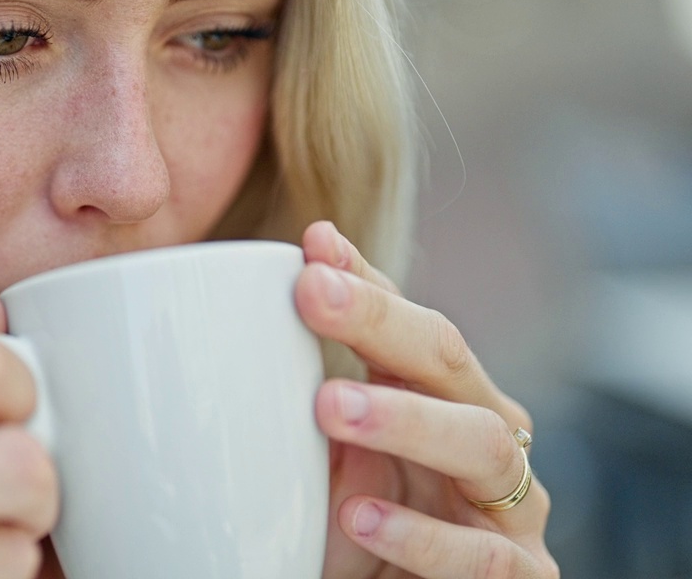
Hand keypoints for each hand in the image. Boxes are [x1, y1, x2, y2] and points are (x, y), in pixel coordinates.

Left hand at [295, 222, 558, 578]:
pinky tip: (360, 516)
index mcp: (444, 398)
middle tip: (312, 294)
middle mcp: (489, 435)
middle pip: (447, 361)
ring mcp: (511, 507)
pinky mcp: (521, 576)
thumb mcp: (334, 452)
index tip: (311, 247)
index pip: (411, 324)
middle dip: (381, 321)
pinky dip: (420, 536)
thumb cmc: (366, 523)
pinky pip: (482, 555)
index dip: (367, 285)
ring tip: (328, 408)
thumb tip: (271, 295)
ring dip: (405, 419)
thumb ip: (311, 384)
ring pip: (481, 443)